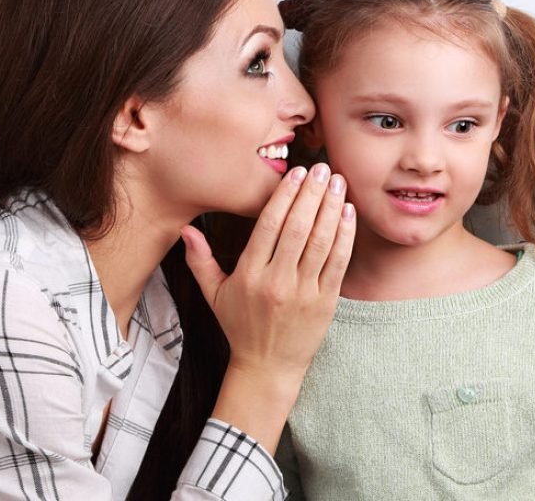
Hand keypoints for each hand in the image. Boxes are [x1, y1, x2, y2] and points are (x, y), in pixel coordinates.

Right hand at [181, 163, 354, 450]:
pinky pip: (337, 263)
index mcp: (249, 275)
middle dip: (311, 194)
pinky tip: (348, 213)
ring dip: (331, 208)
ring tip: (337, 182)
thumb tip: (186, 229)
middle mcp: (277, 282)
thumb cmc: (240, 326)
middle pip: (298, 229)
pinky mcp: (325, 302)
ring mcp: (304, 293)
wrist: (267, 367)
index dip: (285, 196)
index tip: (296, 173)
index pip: (269, 226)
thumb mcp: (213, 295)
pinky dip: (344, 236)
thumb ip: (200, 260)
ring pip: (320, 242)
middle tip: (321, 167)